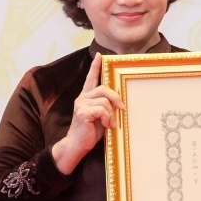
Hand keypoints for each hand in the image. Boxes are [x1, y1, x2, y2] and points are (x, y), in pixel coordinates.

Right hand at [51, 53, 124, 174]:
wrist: (77, 144)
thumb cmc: (90, 131)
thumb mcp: (101, 116)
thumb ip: (106, 106)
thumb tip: (120, 102)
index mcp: (86, 97)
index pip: (91, 78)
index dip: (95, 67)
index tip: (100, 56)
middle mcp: (83, 98)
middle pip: (103, 88)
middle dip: (115, 97)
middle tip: (122, 108)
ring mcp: (81, 105)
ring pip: (104, 100)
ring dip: (111, 113)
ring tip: (110, 123)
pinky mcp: (83, 112)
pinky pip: (101, 110)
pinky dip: (107, 118)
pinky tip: (105, 125)